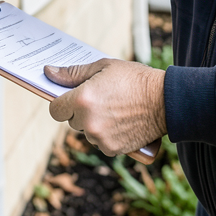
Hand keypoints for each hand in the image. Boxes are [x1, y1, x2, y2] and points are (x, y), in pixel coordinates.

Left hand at [45, 59, 166, 156]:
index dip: (62, 103)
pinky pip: (101, 143)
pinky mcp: (112, 149)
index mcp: (82, 100)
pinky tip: (122, 122)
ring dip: (94, 124)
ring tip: (115, 109)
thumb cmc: (135, 79)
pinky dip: (107, 136)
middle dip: (81, 111)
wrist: (166, 100)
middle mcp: (88, 122)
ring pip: (87, 132)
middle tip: (102, 99)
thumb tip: (48, 72)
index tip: (71, 98)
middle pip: (71, 121)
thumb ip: (73, 73)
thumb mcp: (103, 67)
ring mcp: (100, 138)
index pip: (55, 109)